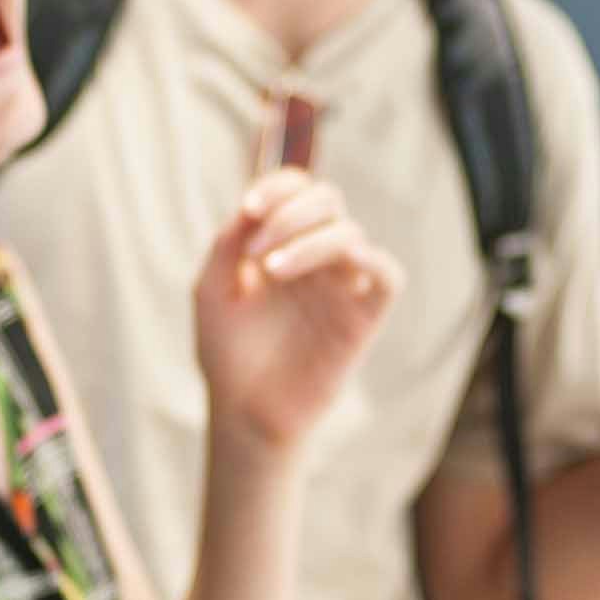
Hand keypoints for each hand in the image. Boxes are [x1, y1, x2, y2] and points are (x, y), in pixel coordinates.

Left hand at [191, 171, 401, 451]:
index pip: (296, 190)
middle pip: (327, 200)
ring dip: (310, 240)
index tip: (248, 209)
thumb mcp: (211, 290)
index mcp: (283, 243)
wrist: (243, 412)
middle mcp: (316, 259)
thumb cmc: (227, 352)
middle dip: (290, 212)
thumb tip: (253, 206)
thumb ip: (227, 243)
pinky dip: (370, 260)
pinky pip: (388, 275)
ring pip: (350, 233)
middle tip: (257, 249)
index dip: (277, 187)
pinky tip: (332, 271)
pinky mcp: (363, 318)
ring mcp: (342, 286)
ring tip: (272, 270)